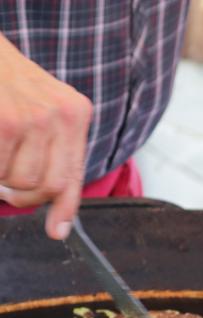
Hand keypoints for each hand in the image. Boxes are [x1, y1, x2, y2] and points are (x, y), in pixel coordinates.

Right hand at [0, 34, 92, 239]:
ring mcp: (33, 118)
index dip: (64, 209)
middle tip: (6, 187)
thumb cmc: (5, 80)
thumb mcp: (42, 107)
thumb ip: (53, 153)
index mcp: (75, 113)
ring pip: (20, 181)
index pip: (73, 174)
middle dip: (22, 196)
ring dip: (1, 179)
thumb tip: (58, 221)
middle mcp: (60, 115)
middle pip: (47, 186)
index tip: (57, 232)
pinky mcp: (6, 121)